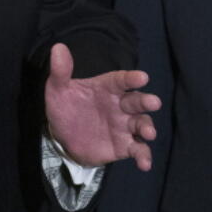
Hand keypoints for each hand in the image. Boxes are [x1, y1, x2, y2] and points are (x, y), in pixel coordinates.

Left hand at [44, 43, 161, 170]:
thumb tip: (58, 47)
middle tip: (154, 102)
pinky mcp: (124, 145)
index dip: (131, 78)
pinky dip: (144, 155)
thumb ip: (60, 71)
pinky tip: (144, 164)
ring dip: (147, 127)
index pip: (121, 80)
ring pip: (141, 123)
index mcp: (107, 87)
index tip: (143, 77)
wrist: (62, 137)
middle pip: (136, 101)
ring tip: (148, 133)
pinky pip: (138, 149)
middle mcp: (119, 104)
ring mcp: (124, 125)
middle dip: (146, 101)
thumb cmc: (64, 107)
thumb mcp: (57, 89)